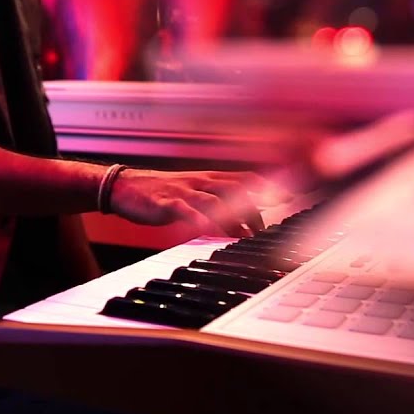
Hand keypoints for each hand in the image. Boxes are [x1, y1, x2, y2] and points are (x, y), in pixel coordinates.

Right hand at [108, 169, 289, 236]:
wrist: (123, 186)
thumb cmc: (160, 194)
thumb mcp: (192, 195)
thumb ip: (217, 206)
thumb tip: (242, 225)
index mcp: (208, 178)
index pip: (245, 179)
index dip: (267, 188)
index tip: (290, 198)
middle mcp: (200, 181)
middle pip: (235, 188)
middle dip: (254, 207)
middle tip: (264, 229)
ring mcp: (183, 190)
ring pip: (214, 198)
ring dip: (232, 217)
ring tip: (245, 235)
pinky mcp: (165, 202)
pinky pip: (185, 209)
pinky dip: (198, 219)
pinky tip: (208, 230)